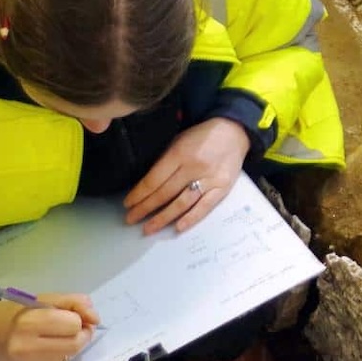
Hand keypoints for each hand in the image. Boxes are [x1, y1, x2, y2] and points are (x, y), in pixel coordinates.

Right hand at [0, 294, 98, 360]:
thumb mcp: (45, 298)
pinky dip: (62, 353)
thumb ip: (75, 302)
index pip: (73, 325)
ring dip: (73, 343)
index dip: (78, 318)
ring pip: (72, 355)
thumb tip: (96, 318)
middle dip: (81, 333)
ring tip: (59, 335)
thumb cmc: (18, 311)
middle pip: (76, 343)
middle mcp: (28, 347)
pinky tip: (48, 346)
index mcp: (30, 323)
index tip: (72, 315)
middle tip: (72, 326)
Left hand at [124, 119, 249, 234]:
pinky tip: (178, 227)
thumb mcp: (178, 140)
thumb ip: (165, 160)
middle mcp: (194, 167)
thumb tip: (146, 185)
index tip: (128, 205)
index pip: (154, 179)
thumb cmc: (202, 137)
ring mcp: (209, 178)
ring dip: (163, 217)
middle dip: (145, 208)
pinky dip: (191, 218)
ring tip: (148, 228)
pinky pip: (205, 206)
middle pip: (165, 193)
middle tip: (131, 220)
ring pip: (182, 202)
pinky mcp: (222, 187)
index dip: (139, 194)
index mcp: (180, 152)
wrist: (233, 132)